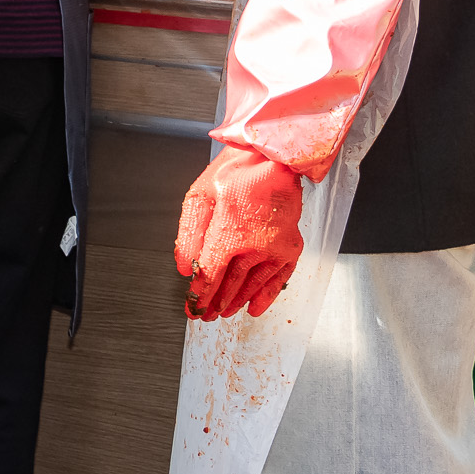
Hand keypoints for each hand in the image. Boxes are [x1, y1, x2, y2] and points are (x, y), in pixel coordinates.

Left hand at [174, 145, 305, 319]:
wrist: (273, 158)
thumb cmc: (236, 171)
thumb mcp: (199, 196)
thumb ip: (189, 234)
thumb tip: (185, 267)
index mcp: (229, 234)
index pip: (210, 276)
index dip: (199, 296)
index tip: (192, 308)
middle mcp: (254, 247)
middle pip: (230, 285)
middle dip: (215, 304)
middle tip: (205, 315)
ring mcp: (275, 248)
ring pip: (252, 285)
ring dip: (237, 302)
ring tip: (226, 313)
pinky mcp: (289, 246)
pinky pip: (279, 279)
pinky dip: (267, 295)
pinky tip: (256, 307)